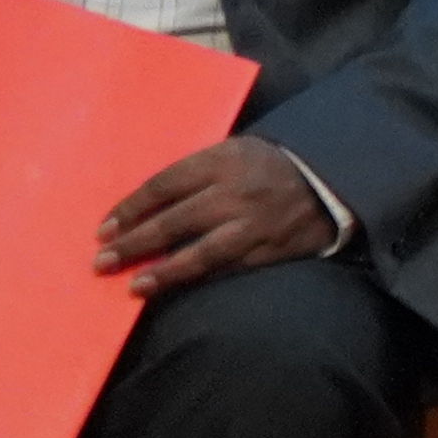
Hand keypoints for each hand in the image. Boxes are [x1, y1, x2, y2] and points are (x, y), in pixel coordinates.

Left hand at [96, 138, 331, 300]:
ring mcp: (255, 224)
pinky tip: (176, 287)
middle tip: (102, 261)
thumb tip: (149, 203)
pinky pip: (228, 267)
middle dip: (134, 243)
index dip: (130, 209)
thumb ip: (199, 172)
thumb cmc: (274, 163)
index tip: (105, 229)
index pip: (164, 185)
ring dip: (163, 271)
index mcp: (224, 159)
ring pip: (200, 253)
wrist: (335, 179)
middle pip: (173, 221)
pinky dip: (199, 278)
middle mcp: (236, 192)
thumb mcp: (238, 149)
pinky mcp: (271, 249)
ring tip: (134, 285)